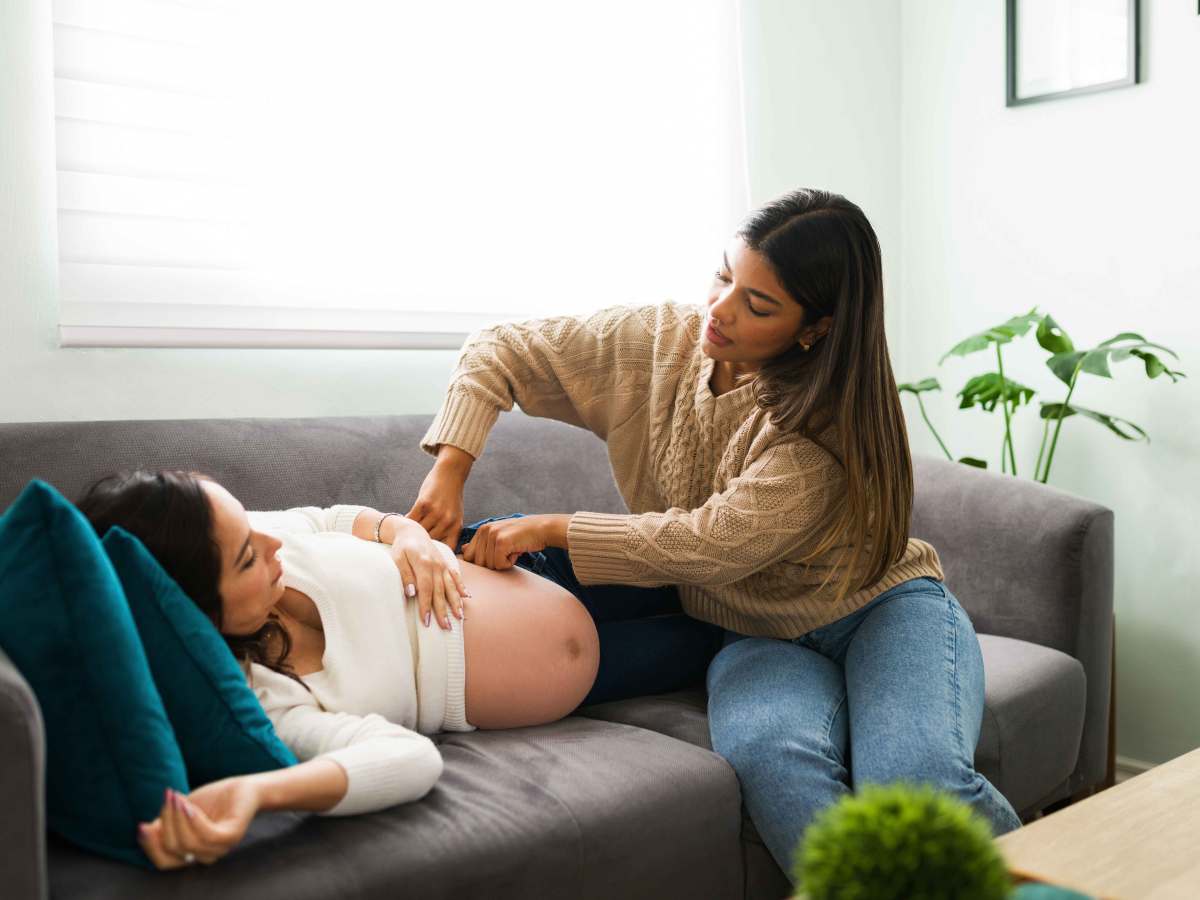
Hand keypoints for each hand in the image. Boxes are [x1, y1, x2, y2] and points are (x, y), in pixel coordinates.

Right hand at [136, 778, 259, 869]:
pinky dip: (192, 820)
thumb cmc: (213, 800)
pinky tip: (188, 805)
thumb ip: (165, 823)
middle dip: (165, 822)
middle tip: (168, 797)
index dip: (150, 846)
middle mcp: (205, 855)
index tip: (142, 825)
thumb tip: (144, 831)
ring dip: (176, 818)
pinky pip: (206, 836)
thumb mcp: (182, 811)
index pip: (164, 862)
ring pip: (187, 844)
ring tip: (176, 797)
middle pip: (172, 851)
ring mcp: (220, 848)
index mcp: (192, 853)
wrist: (245, 787)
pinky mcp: (231, 836)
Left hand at [392, 521, 469, 628]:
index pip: (426, 589)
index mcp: (423, 564)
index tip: (426, 621)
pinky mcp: (447, 564)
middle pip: (440, 591)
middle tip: (446, 627)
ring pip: (451, 586)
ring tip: (459, 617)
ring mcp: (443, 565)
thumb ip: (405, 575)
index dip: (426, 606)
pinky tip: (467, 597)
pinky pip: (456, 577)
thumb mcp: (397, 559)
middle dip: (443, 611)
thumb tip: (411, 593)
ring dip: (456, 603)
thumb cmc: (402, 547)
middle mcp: (436, 565)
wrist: (412, 531)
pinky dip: (461, 587)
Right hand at [406, 465, 465, 549]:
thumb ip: (447, 532)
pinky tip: (402, 522)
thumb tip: (435, 551)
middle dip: (419, 544)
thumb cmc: (451, 497)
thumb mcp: (455, 516)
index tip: (425, 556)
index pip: (445, 549)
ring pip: (418, 530)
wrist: (451, 474)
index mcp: (456, 527)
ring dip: (410, 533)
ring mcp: (436, 512)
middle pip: (428, 541)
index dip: (434, 554)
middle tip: (408, 546)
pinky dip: (406, 521)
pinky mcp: (424, 503)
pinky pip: (411, 518)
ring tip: (402, 535)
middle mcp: (447, 521)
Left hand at [461, 514, 559, 569]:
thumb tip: (462, 550)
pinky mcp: (501, 542)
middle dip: (492, 564)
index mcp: (481, 530)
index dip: (481, 563)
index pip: (469, 556)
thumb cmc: (522, 536)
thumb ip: (481, 544)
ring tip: (513, 551)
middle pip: (477, 563)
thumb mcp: (499, 537)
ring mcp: (492, 535)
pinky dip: (510, 563)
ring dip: (503, 563)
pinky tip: (517, 551)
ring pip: (489, 566)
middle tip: (506, 554)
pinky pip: (499, 565)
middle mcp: (484, 531)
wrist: (542, 528)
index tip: (497, 558)